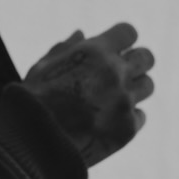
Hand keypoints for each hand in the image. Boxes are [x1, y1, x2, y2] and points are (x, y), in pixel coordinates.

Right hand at [22, 23, 154, 166]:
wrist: (31, 145)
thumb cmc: (31, 102)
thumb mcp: (43, 67)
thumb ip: (65, 48)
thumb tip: (81, 33)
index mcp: (96, 51)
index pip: (128, 33)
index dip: (121, 41)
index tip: (115, 50)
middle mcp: (117, 73)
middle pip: (146, 58)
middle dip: (134, 63)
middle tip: (118, 74)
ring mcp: (125, 101)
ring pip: (147, 86)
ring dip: (133, 89)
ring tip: (111, 99)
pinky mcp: (127, 129)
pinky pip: (140, 116)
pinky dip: (127, 117)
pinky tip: (107, 122)